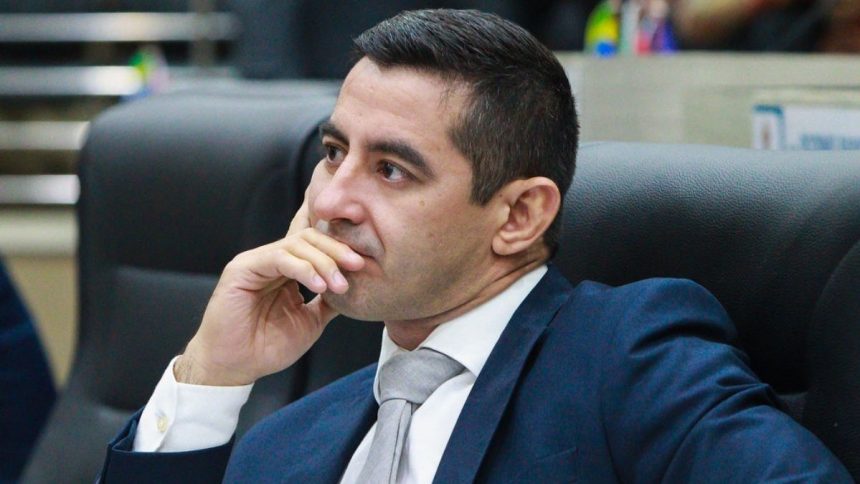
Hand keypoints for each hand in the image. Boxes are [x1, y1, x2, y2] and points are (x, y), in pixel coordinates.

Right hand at [175, 200, 364, 385]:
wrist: (236, 367)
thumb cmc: (267, 347)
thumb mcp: (310, 321)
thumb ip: (328, 303)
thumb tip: (355, 288)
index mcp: (287, 270)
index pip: (315, 244)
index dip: (339, 247)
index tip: (363, 263)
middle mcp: (272, 260)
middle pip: (309, 238)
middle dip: (337, 250)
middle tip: (357, 266)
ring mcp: (256, 261)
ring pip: (296, 244)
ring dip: (323, 262)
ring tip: (339, 285)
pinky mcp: (242, 268)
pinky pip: (278, 257)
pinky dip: (302, 268)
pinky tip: (318, 285)